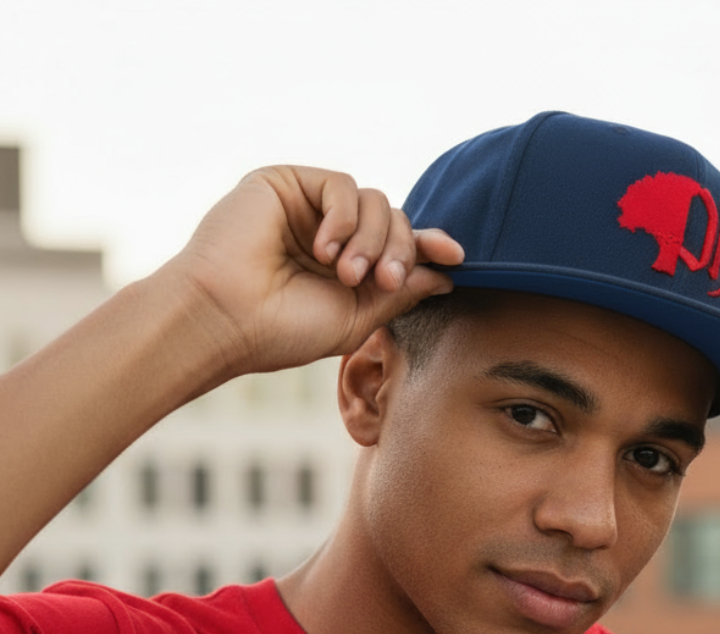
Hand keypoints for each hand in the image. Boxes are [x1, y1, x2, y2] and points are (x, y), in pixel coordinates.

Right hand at [168, 166, 463, 375]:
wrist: (227, 319)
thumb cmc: (283, 330)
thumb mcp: (357, 317)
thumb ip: (400, 292)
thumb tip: (445, 274)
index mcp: (346, 267)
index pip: (398, 246)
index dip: (429, 246)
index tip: (456, 257)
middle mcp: (330, 234)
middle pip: (394, 220)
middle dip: (399, 250)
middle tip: (382, 282)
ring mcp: (308, 207)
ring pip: (375, 201)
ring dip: (373, 240)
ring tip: (347, 275)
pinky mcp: (286, 182)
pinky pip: (343, 186)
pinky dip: (344, 219)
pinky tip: (323, 250)